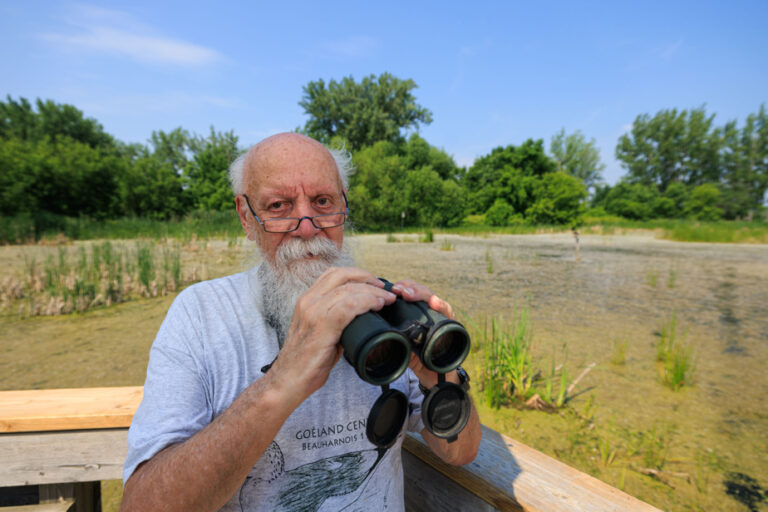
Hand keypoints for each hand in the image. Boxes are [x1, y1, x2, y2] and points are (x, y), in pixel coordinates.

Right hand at [269, 267, 396, 404]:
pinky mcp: (321, 326)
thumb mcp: (321, 334)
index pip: (334, 274)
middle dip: (368, 278)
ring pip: (348, 289)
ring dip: (372, 292)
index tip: (375, 284)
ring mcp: (313, 312)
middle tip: (385, 289)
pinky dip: (366, 303)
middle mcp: (308, 301)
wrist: (287, 381)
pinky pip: (348, 306)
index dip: (358, 274)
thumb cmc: (305, 362)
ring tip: (386, 300)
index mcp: (307, 300)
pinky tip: (376, 307)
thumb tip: (360, 319)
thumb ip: (337, 322)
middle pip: (342, 275)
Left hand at [390, 279, 457, 388]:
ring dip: (422, 294)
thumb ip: (391, 335)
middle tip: (400, 290)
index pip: (411, 292)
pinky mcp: (452, 326)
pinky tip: (435, 302)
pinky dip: (442, 306)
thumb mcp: (400, 344)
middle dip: (410, 288)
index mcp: (416, 313)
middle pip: (422, 292)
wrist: (434, 376)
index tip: (393, 288)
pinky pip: (448, 314)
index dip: (404, 286)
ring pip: (433, 298)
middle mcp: (430, 312)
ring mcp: (441, 317)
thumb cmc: (416, 357)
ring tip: (411, 294)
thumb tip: (373, 328)